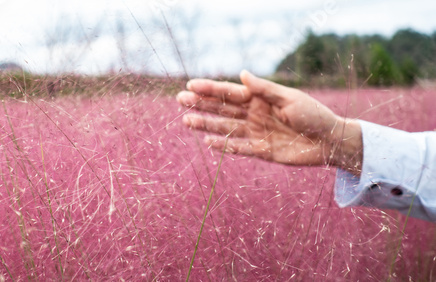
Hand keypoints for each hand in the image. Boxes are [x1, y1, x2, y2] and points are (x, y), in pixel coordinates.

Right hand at [177, 70, 362, 174]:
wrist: (330, 141)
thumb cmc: (313, 114)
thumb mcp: (289, 98)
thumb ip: (264, 89)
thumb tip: (242, 74)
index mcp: (260, 98)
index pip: (230, 92)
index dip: (210, 89)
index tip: (190, 85)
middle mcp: (254, 114)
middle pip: (223, 109)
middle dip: (201, 104)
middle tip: (180, 101)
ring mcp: (256, 132)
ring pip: (226, 127)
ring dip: (207, 124)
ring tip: (187, 121)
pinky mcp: (261, 151)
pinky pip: (239, 148)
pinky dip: (224, 146)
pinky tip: (208, 141)